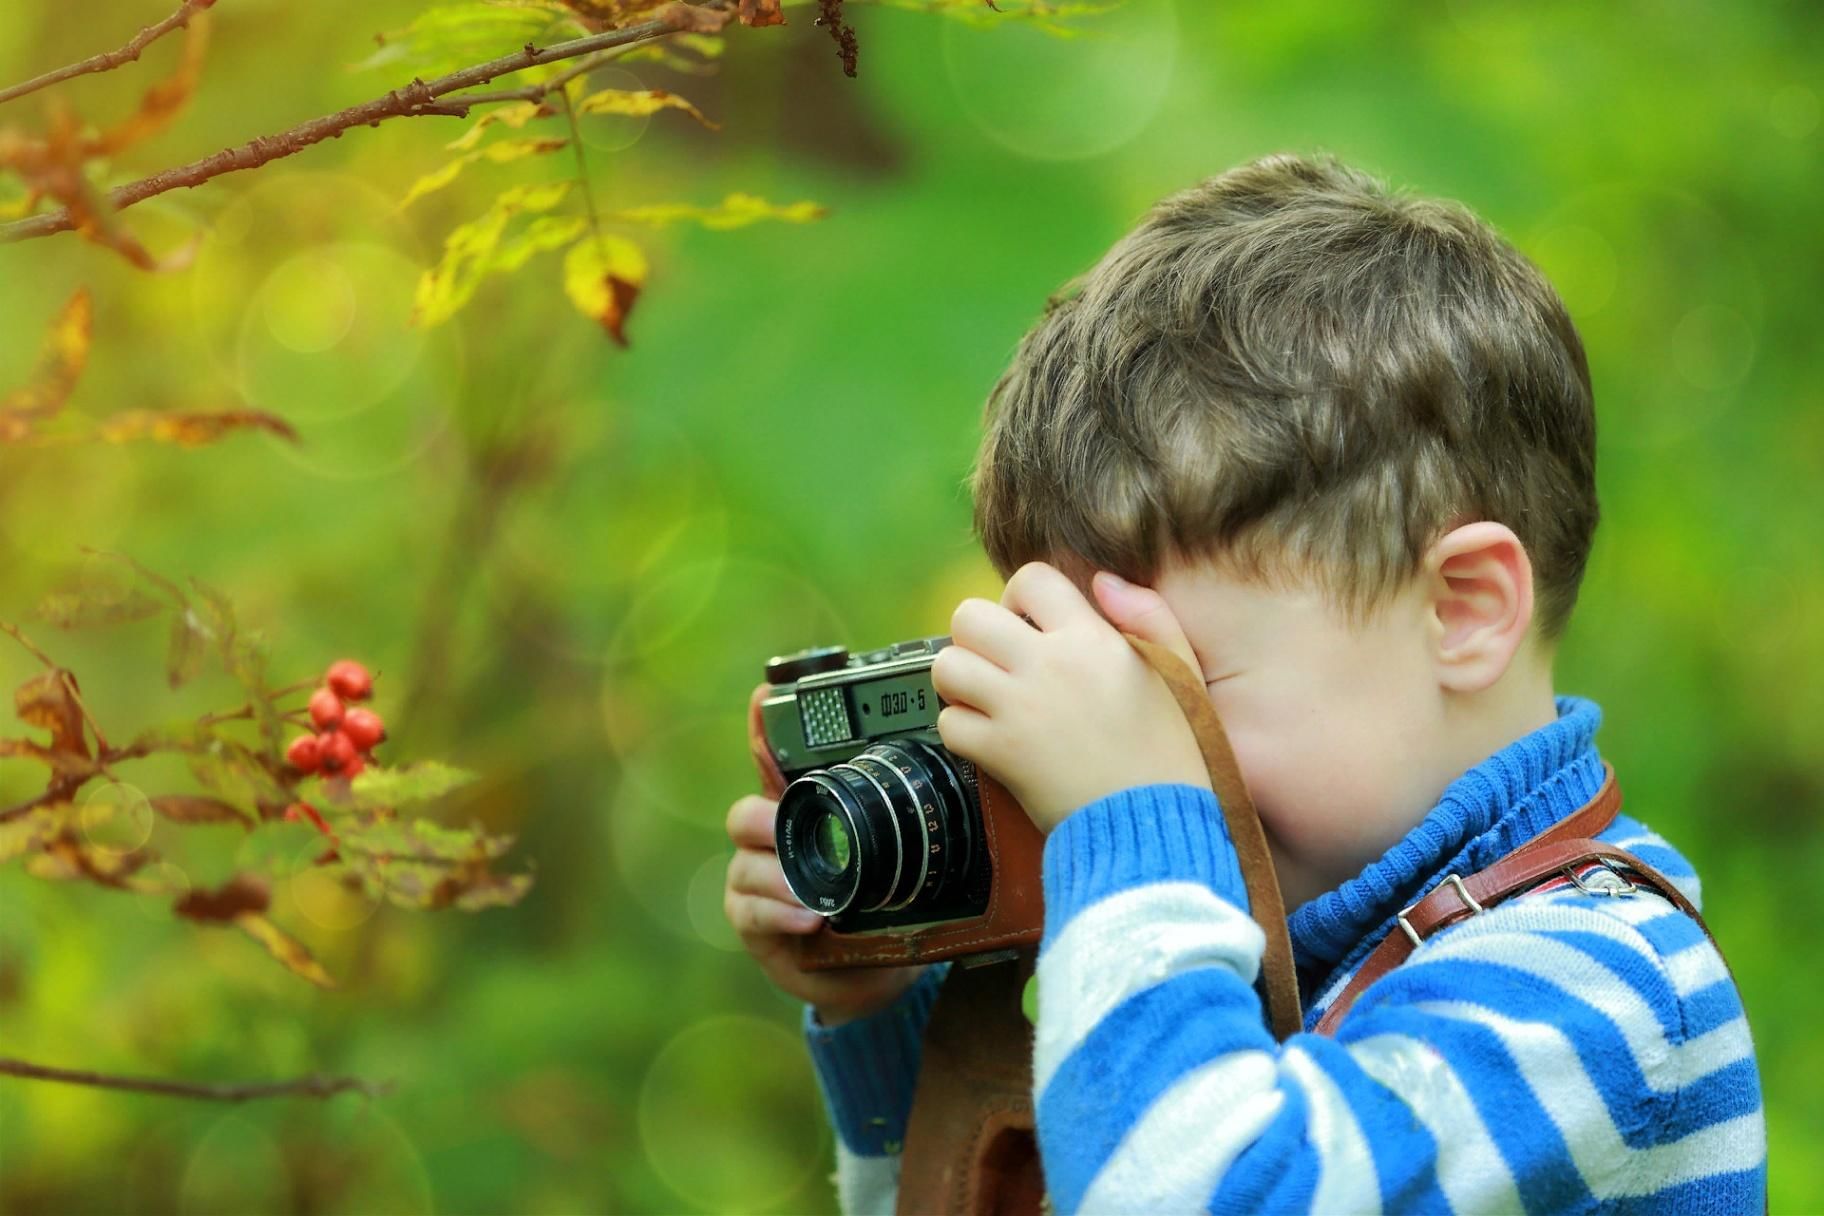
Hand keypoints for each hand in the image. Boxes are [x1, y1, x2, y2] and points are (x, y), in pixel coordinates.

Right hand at [723, 793, 929, 1025]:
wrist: (858, 972)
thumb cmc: (865, 914)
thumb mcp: (878, 878)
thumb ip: (884, 850)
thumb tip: (921, 828)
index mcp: (796, 825)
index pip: (772, 786)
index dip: (777, 776)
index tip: (811, 789)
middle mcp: (765, 848)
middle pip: (743, 820)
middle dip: (763, 822)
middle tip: (787, 835)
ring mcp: (750, 886)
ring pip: (746, 868)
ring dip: (778, 880)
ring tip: (810, 899)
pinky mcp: (749, 924)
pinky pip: (751, 913)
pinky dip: (780, 915)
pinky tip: (807, 921)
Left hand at [931, 561, 1210, 834]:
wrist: (1156, 824)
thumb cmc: (1173, 750)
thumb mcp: (1181, 669)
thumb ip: (1149, 614)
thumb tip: (1101, 581)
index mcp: (1091, 639)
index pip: (1030, 579)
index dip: (1019, 597)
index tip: (1027, 624)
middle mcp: (1048, 666)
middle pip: (969, 617)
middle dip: (976, 635)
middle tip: (997, 661)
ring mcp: (1018, 710)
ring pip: (947, 667)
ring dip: (960, 680)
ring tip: (985, 696)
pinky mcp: (1000, 754)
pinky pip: (948, 724)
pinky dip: (961, 730)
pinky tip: (987, 737)